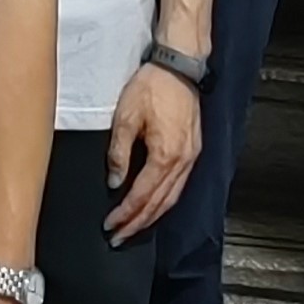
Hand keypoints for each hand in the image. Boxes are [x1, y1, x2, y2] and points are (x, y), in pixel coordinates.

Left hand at [104, 64, 201, 239]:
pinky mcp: (193, 151)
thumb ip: (119, 153)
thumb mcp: (125, 117)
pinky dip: (165, 201)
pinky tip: (154, 206)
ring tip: (133, 228)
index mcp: (165, 156)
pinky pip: (179, 186)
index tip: (110, 225)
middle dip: (138, 224)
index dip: (125, 214)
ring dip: (152, 217)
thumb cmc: (152, 86)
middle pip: (159, 204)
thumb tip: (114, 181)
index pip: (142, 196)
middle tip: (118, 237)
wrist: (179, 66)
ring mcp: (191, 158)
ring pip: (171, 199)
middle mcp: (182, 162)